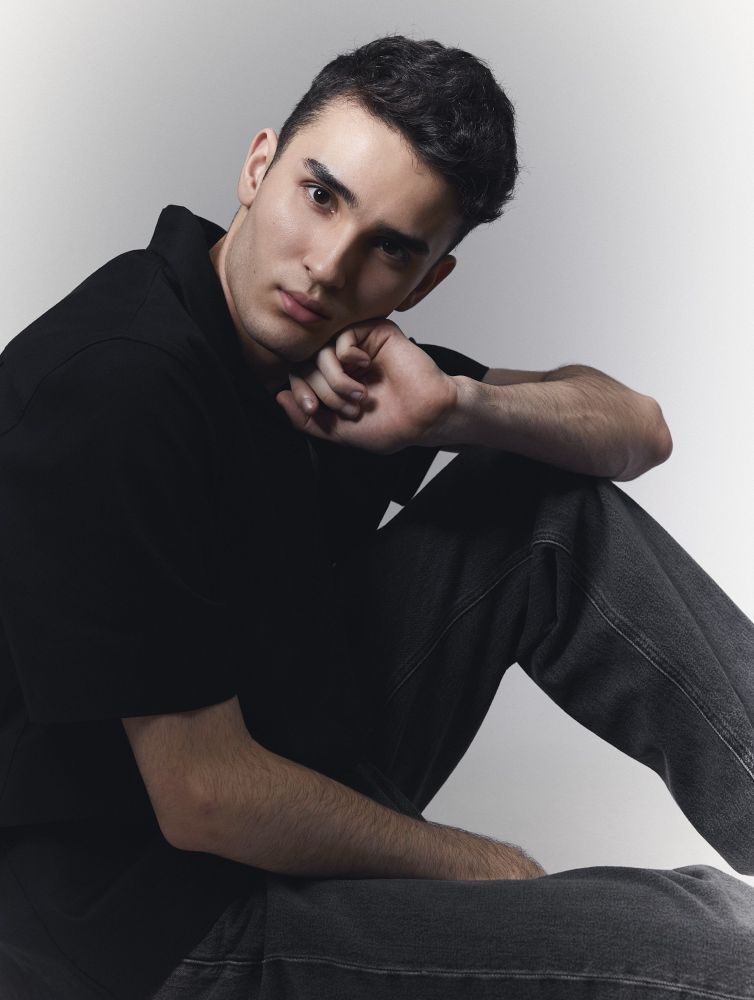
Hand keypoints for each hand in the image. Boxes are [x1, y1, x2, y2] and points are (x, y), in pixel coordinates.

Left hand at [276, 318, 458, 453]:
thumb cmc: (389, 426)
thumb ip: (305, 419)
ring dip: (335, 379)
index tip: (312, 410)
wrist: (425, 419)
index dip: (298, 392)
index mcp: (332, 381)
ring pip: (320, 350)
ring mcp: (357, 345)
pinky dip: (348, 357)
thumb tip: (278, 397)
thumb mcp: (337, 432)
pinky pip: (342, 337)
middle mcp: (341, 361)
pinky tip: (367, 368)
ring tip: (358, 396)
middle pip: (305, 362)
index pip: (297, 375)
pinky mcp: (374, 331)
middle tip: (346, 408)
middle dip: (320, 390)